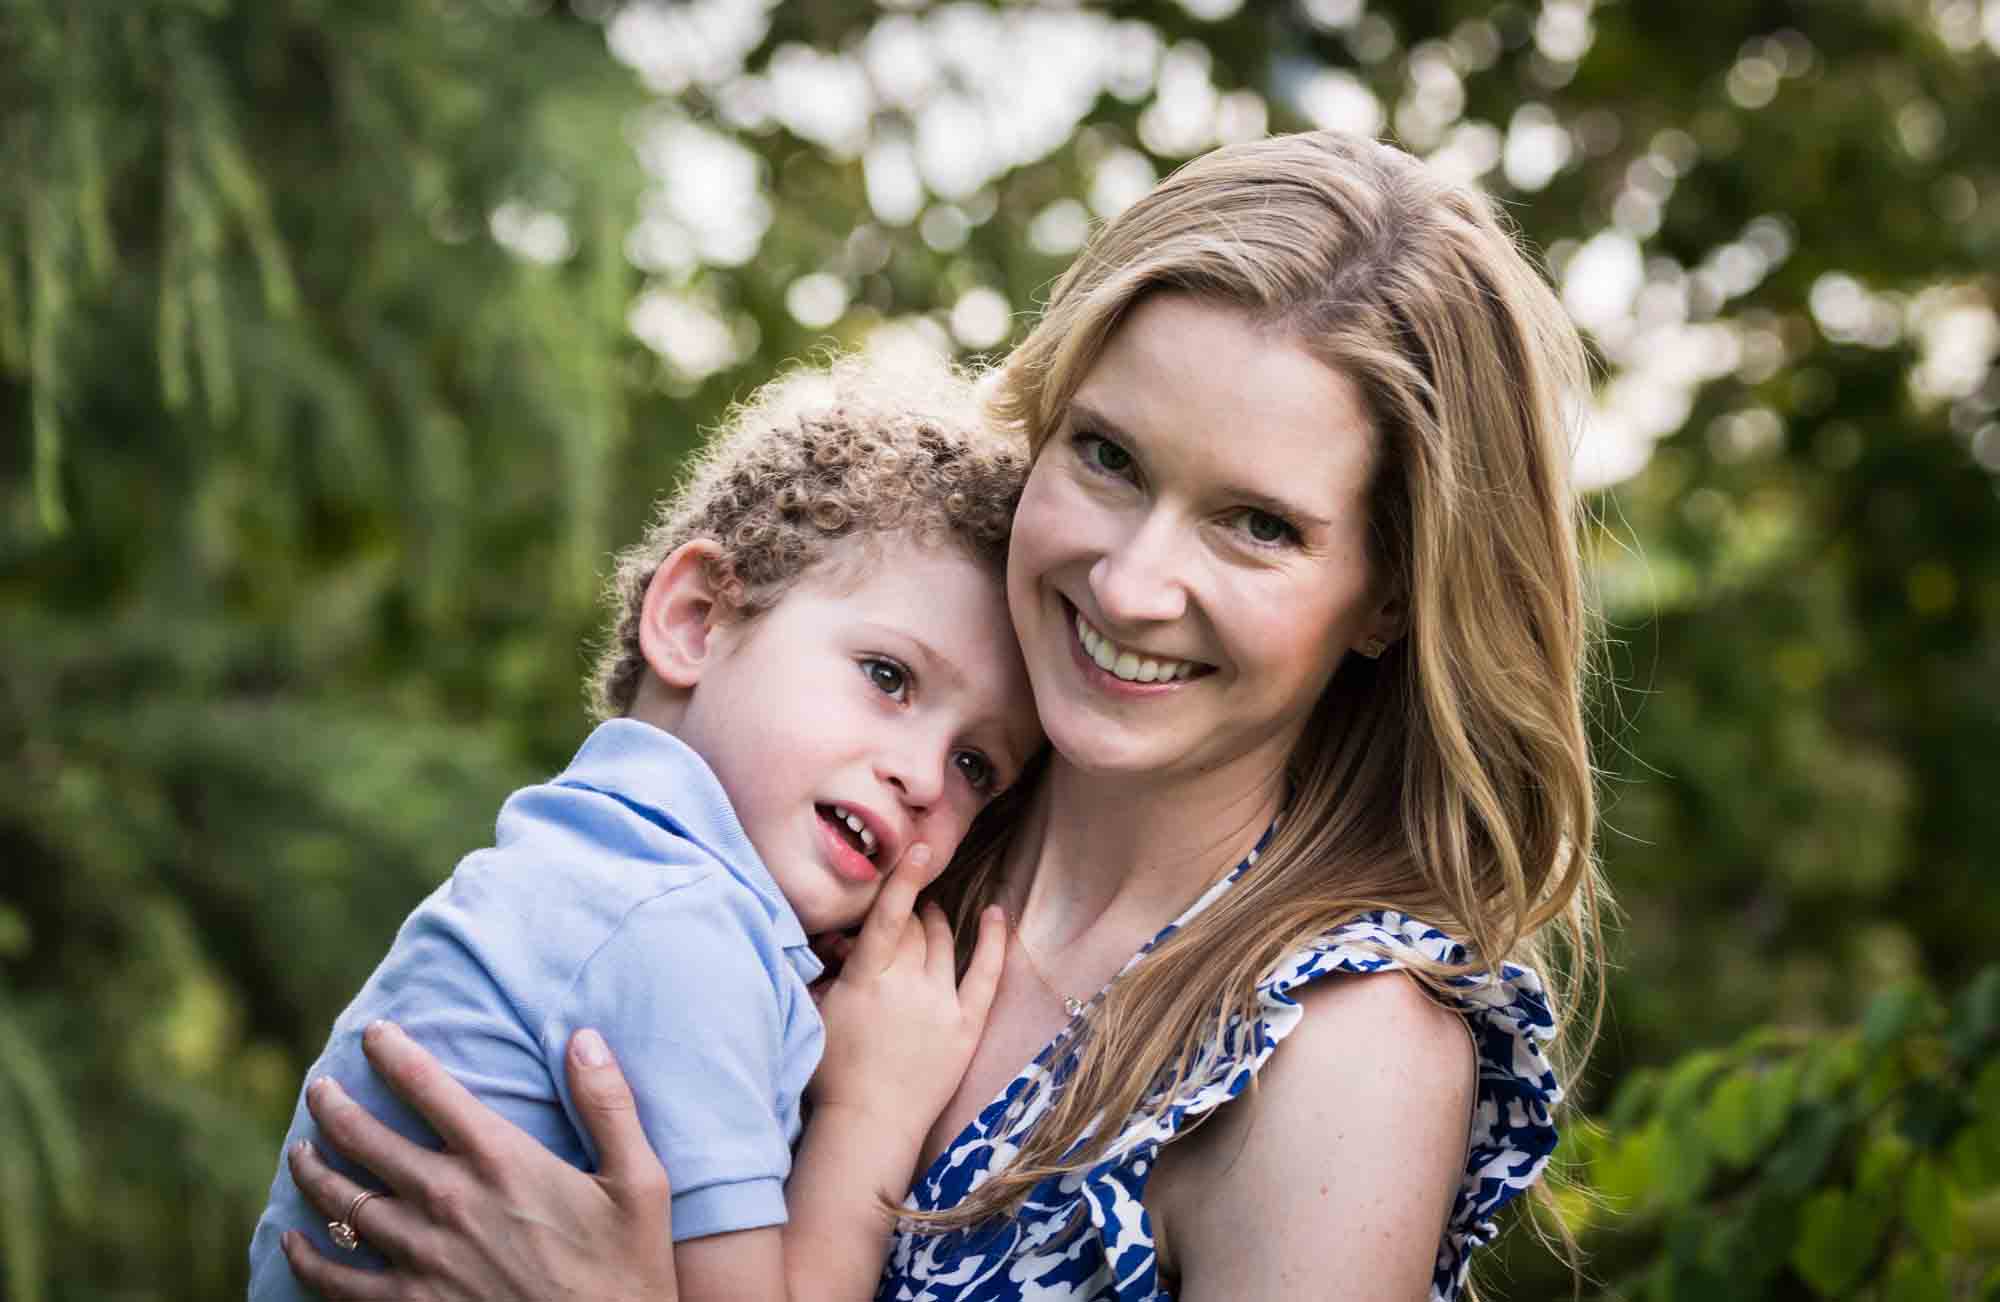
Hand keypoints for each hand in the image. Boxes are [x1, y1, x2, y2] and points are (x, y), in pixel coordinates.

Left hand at [281, 1022, 678, 1301]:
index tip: (374, 1032)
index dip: (392, 1052)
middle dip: (334, 1107)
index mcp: (499, 1160)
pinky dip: (307, 1256)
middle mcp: (447, 1201)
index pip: (427, 1087)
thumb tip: (584, 1037)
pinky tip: (294, 1240)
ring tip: (301, 1150)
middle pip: (366, 1139)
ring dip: (313, 1171)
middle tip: (318, 1089)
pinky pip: (336, 1279)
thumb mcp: (641, 1182)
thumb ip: (609, 1105)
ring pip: (341, 1202)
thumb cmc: (626, 1270)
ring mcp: (420, 1258)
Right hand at [810, 843, 1005, 1131]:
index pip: (888, 917)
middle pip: (915, 930)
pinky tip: (996, 915)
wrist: (869, 1125)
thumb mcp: (817, 1014)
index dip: (904, 880)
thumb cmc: (832, 1074)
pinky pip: (985, 973)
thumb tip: (837, 941)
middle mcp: (907, 985)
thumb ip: (829, 972)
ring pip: (942, 944)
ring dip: (937, 923)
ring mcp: (940, 1004)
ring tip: (931, 917)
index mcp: (866, 979)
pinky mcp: (965, 1027)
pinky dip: (993, 941)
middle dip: (911, 912)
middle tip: (906, 911)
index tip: (918, 847)